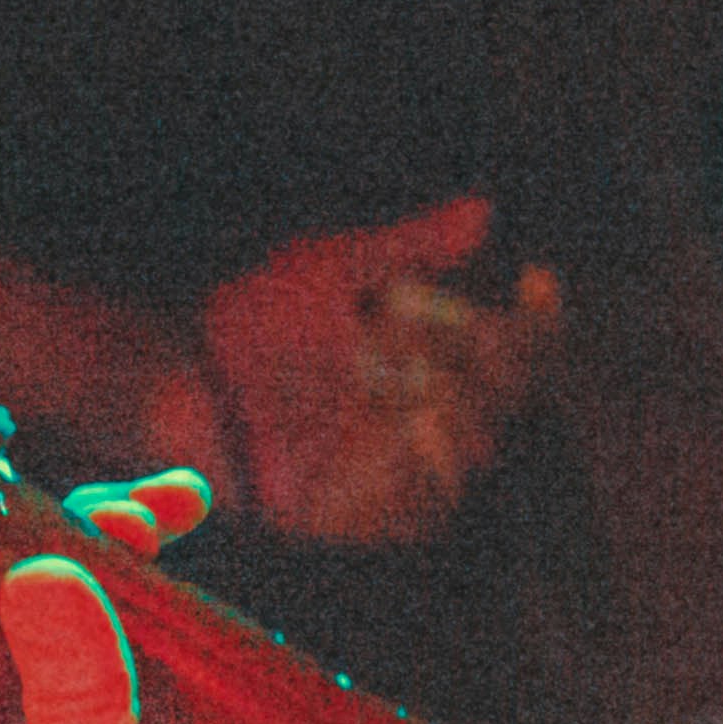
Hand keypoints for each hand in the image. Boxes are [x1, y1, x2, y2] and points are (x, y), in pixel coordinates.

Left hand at [0, 475, 323, 723]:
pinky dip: (152, 703)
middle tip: (163, 512)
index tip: (101, 510)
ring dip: (119, 636)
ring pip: (68, 700)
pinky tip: (193, 663)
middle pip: (6, 657)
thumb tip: (36, 574)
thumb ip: (68, 698)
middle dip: (76, 582)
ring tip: (176, 552)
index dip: (14, 562)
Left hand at [194, 193, 566, 549]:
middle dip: (496, 360)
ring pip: (476, 448)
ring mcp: (401, 465)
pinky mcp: (372, 514)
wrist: (184, 388)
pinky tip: (419, 427)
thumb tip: (484, 210)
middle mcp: (424, 408)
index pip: (510, 343)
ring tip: (431, 380)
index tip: (538, 280)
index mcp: (424, 352)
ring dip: (465, 409)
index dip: (536, 318)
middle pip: (505, 394)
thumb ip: (410, 245)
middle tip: (472, 333)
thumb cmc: (250, 322)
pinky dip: (433, 468)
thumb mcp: (335, 267)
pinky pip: (431, 505)